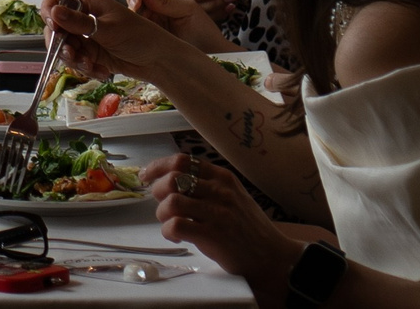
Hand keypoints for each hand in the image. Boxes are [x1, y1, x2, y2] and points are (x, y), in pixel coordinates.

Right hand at [41, 0, 178, 81]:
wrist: (159, 60)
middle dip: (61, 44)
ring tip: (90, 65)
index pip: (57, 1)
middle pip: (57, 28)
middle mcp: (85, 18)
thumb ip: (79, 22)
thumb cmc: (140, 36)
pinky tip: (101, 71)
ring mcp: (88, 36)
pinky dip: (85, 68)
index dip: (49, 12)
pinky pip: (78, 61)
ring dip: (74, 59)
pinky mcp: (93, 54)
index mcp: (89, 3)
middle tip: (71, 54)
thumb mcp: (108, 28)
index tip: (54, 27)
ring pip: (65, 47)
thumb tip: (53, 11)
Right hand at [126, 0, 241, 51]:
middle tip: (133, 11)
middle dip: (131, 4)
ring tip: (133, 25)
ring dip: (129, 19)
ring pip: (131, 17)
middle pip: (134, 1)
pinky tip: (132, 35)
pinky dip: (130, 33)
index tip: (137, 2)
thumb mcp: (188, 10)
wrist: (214, 57)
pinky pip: (134, 34)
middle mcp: (154, 10)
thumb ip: (166, 1)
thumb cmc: (204, 31)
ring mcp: (149, 26)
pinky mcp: (147, 41)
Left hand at [140, 153, 300, 296]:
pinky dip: (168, 230)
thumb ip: (207, 185)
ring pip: (171, 201)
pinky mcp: (214, 236)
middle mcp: (221, 191)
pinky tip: (176, 235)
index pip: (182, 161)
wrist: (273, 258)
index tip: (147, 176)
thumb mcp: (233, 196)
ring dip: (162, 213)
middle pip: (172, 179)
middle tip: (161, 204)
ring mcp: (218, 213)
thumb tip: (168, 178)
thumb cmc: (248, 228)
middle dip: (158, 191)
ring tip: (170, 222)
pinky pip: (177, 225)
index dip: (158, 167)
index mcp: (223, 178)